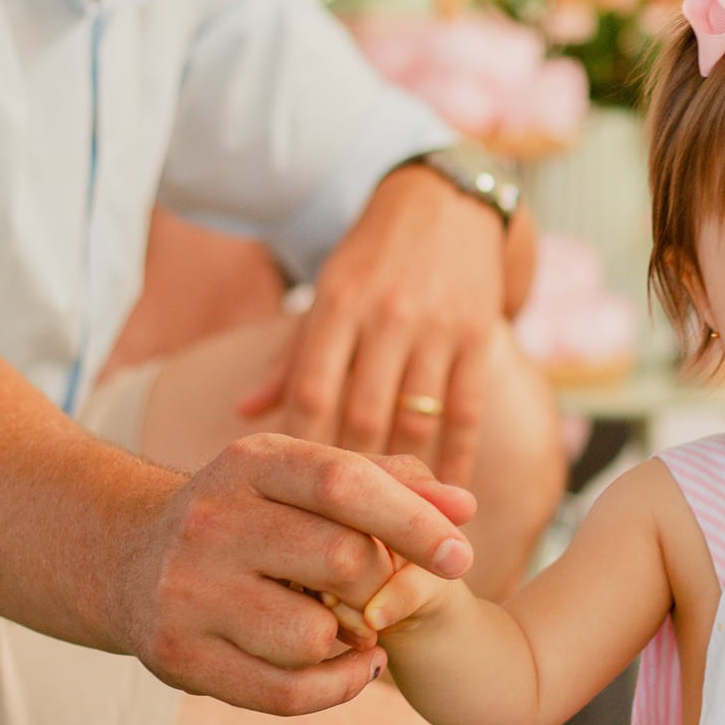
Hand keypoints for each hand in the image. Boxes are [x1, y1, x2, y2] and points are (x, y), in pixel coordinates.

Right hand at [118, 433, 478, 713]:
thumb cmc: (251, 513)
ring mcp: (187, 592)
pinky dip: (336, 688)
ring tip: (354, 628)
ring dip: (353, 640)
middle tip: (387, 595)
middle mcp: (210, 521)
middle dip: (382, 584)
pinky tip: (353, 667)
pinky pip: (283, 694)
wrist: (126, 558)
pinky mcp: (177, 658)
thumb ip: (390, 483)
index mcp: (251, 463)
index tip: (461, 556)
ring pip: (313, 636)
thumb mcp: (305, 478)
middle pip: (340, 561)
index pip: (345, 483)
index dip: (414, 521)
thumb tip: (464, 508)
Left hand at [237, 165, 513, 487]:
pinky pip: (466, 411)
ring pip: (415, 418)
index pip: (312, 391)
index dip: (302, 448)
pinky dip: (456, 457)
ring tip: (388, 518)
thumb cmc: (373, 258)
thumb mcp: (327, 292)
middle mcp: (386, 315)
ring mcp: (437, 327)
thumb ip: (291, 356)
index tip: (295, 493)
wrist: (446, 204)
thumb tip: (245, 414)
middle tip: (340, 520)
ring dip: (402, 474)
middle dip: (351, 473)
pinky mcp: (479, 336)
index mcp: (337, 304)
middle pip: (363, 414)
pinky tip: (447, 491)